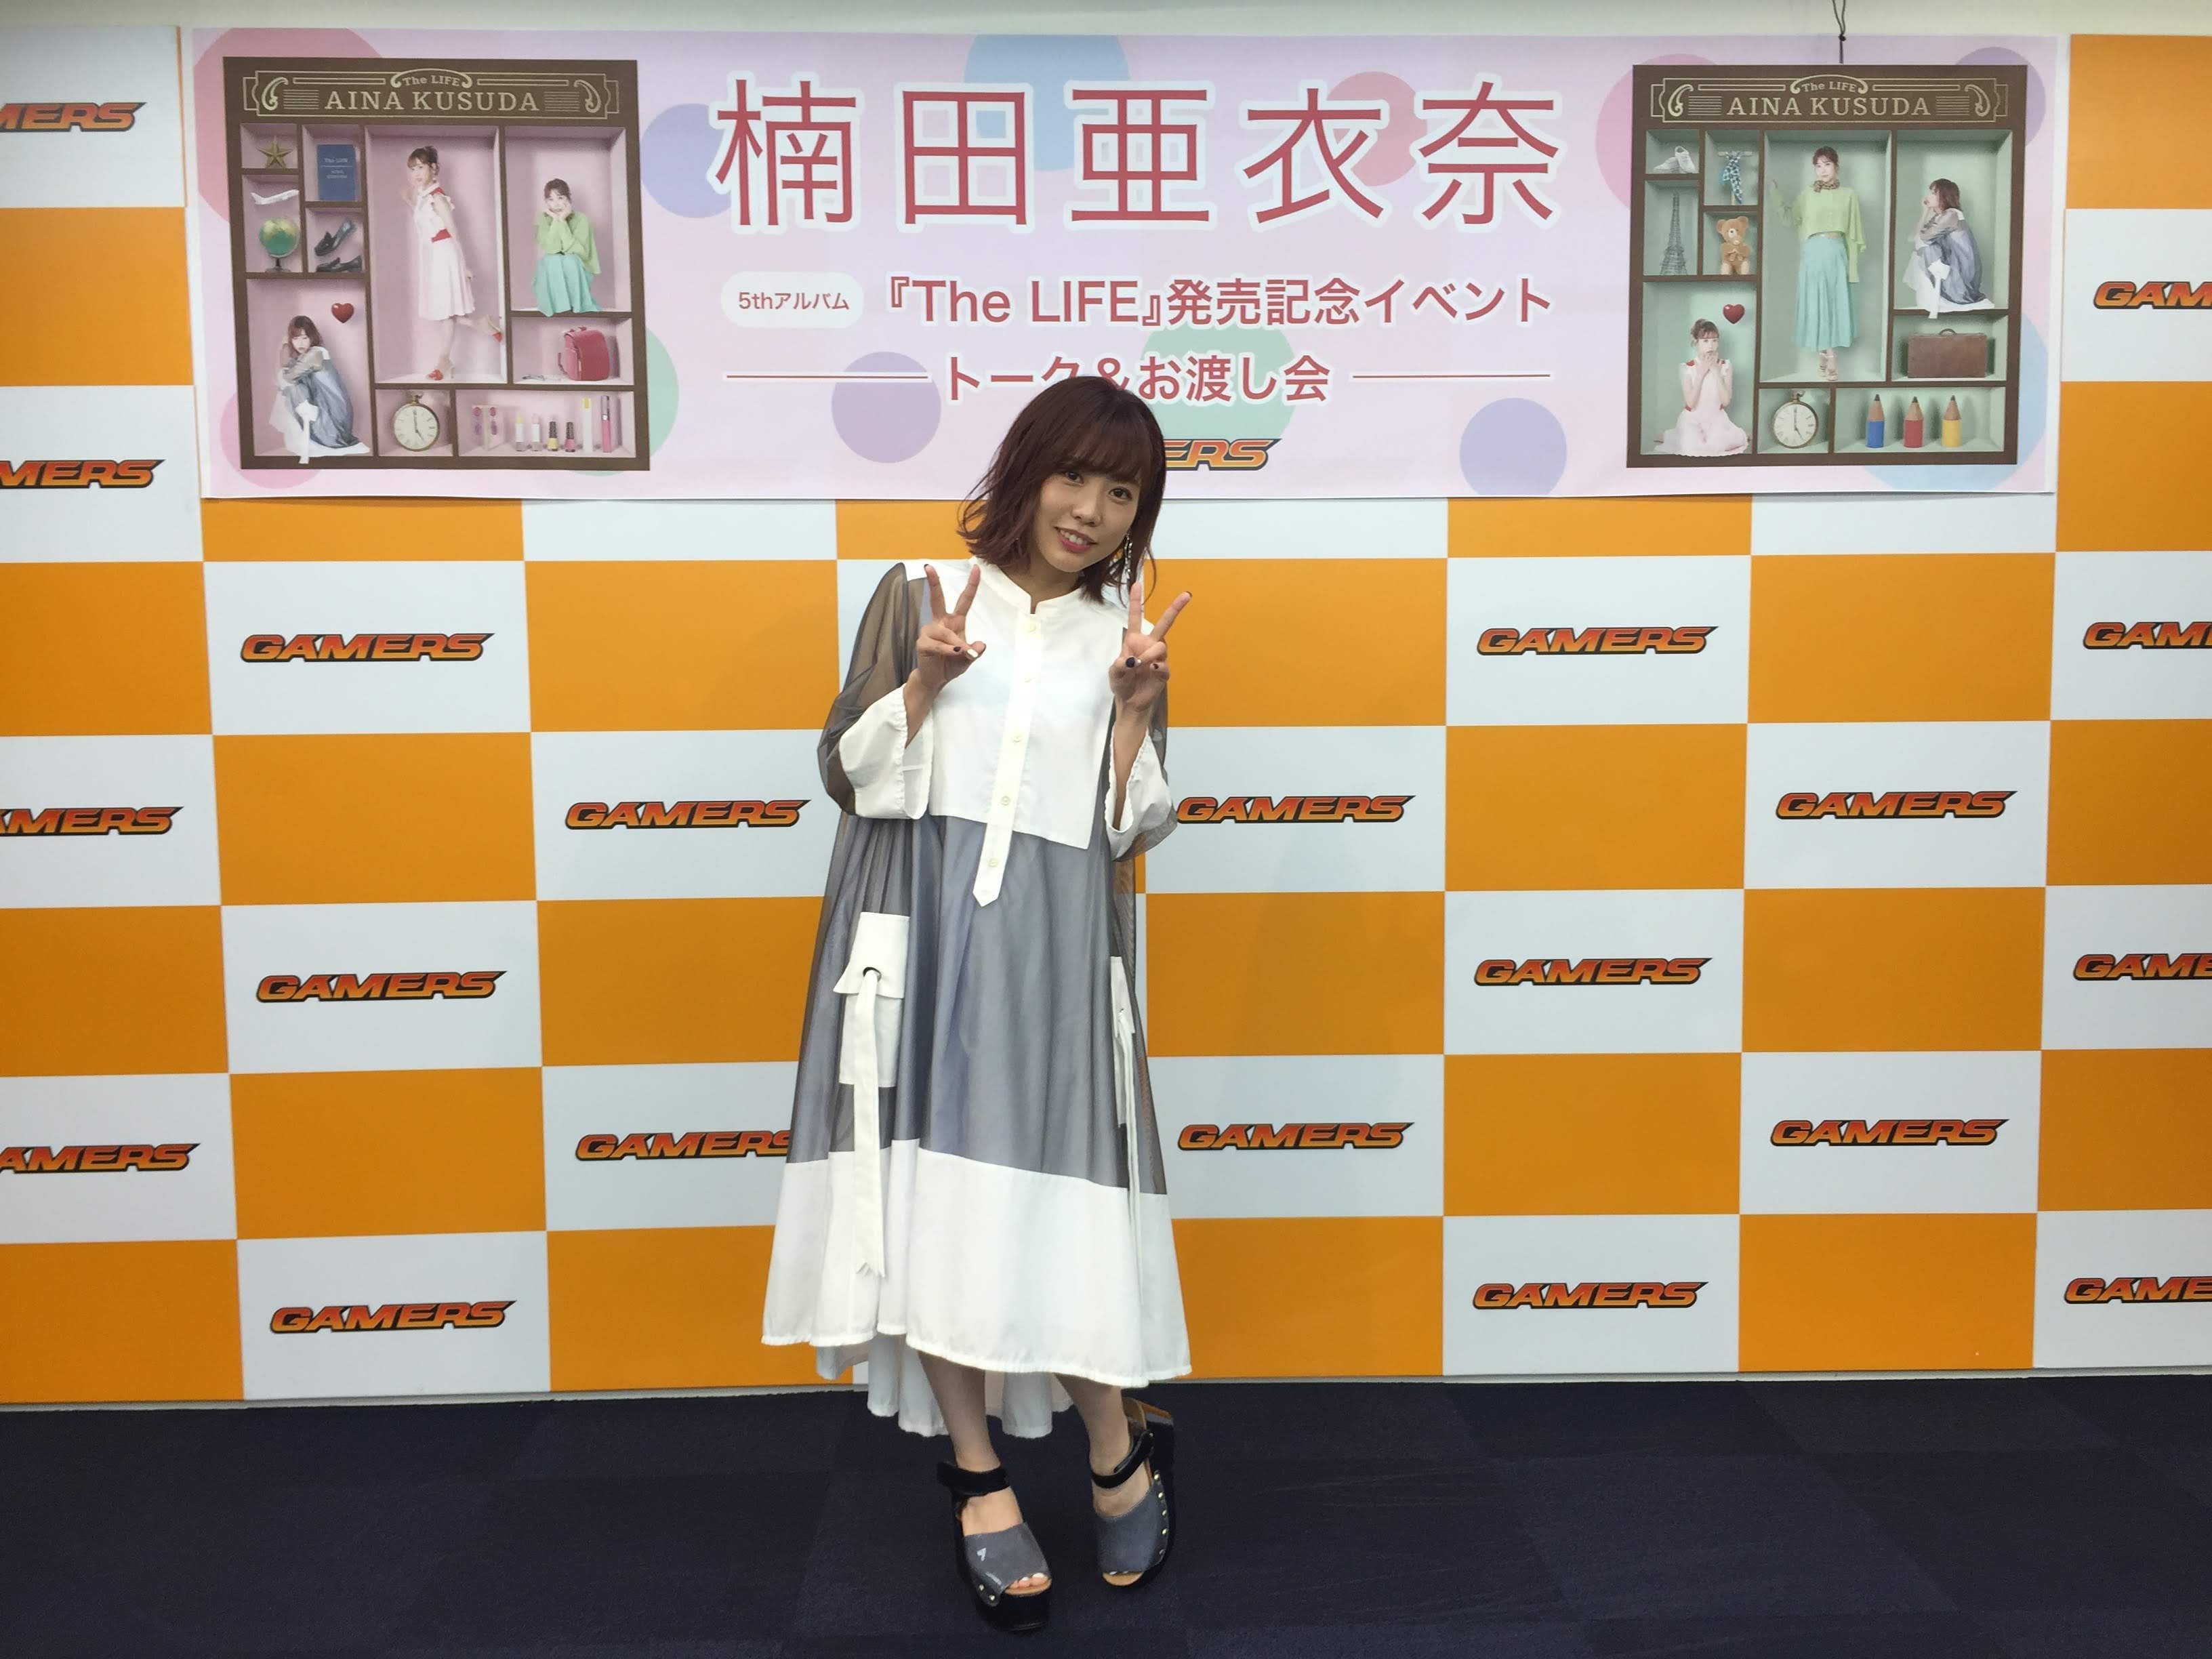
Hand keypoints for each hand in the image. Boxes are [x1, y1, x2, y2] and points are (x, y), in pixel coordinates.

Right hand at [913, 562, 983, 692]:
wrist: (936, 679)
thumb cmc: (952, 664)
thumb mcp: (969, 659)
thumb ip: (974, 652)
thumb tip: (979, 645)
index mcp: (955, 621)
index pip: (963, 600)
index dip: (971, 585)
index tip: (976, 568)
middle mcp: (940, 622)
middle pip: (937, 599)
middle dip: (933, 582)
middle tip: (928, 567)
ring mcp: (929, 631)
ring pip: (946, 633)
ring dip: (955, 645)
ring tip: (959, 655)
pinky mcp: (923, 642)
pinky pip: (939, 645)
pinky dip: (948, 651)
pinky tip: (952, 655)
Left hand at [1108, 573, 1188, 717]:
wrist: (1130, 701)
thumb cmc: (1122, 683)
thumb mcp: (1114, 673)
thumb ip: (1118, 666)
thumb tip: (1131, 661)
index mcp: (1134, 640)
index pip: (1135, 617)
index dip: (1136, 601)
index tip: (1137, 584)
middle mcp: (1148, 645)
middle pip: (1164, 623)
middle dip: (1175, 608)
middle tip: (1186, 595)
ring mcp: (1158, 658)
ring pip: (1161, 646)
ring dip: (1150, 654)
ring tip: (1140, 665)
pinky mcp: (1164, 671)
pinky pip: (1165, 665)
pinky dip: (1159, 667)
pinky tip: (1153, 670)